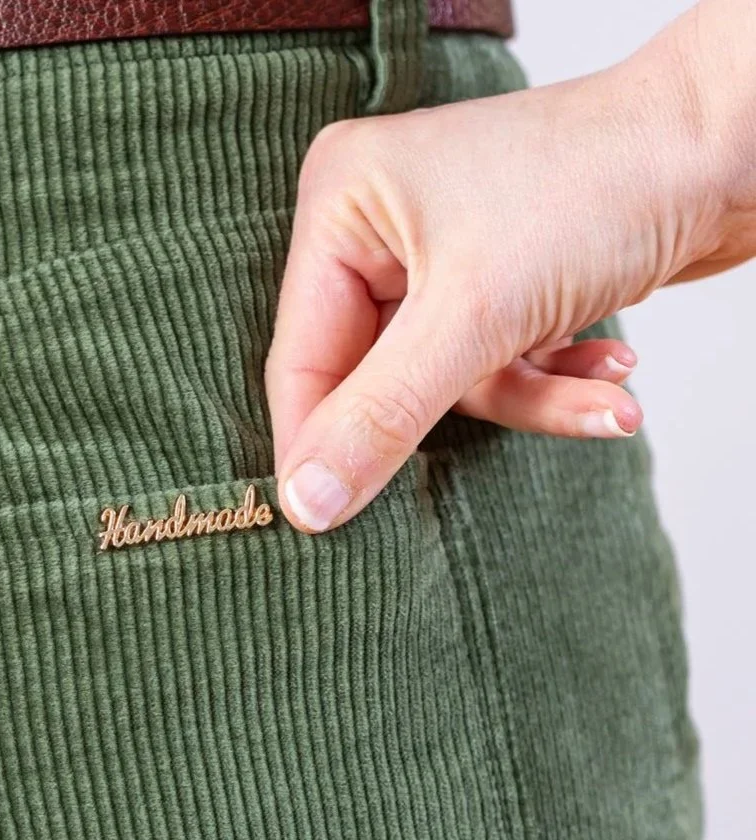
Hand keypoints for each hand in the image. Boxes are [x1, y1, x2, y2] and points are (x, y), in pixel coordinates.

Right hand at [265, 0, 755, 533]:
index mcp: (342, 206)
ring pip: (442, 379)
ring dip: (527, 397)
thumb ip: (381, 416)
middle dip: (459, 408)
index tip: (326, 520)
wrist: (732, 144)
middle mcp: (379, 228)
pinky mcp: (491, 281)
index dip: (319, 442)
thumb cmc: (604, 183)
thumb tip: (307, 501)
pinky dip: (548, 379)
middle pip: (373, 374)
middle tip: (499, 439)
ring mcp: (436, 256)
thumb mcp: (475, 317)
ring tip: (609, 398)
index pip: (302, 357)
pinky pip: (490, 362)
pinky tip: (612, 372)